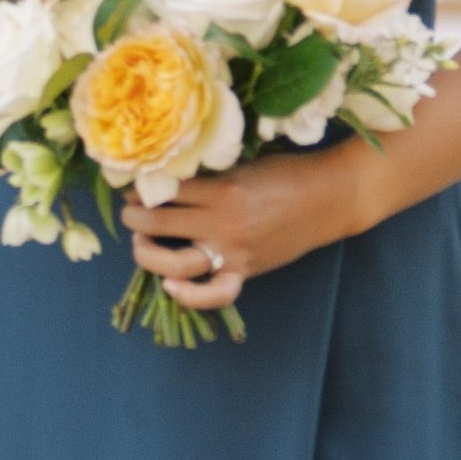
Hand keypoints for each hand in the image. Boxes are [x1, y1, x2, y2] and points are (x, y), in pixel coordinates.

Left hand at [120, 148, 367, 315]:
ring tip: (140, 240)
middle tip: (130, 211)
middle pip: (159, 222)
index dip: (141, 188)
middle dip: (134, 216)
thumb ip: (209, 174)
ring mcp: (233, 250)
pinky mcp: (246, 270)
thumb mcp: (244, 163)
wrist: (330, 197)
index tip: (134, 185)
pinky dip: (189, 296)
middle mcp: (222, 221)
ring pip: (174, 261)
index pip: (164, 190)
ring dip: (146, 252)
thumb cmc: (286, 173)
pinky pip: (214, 294)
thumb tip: (167, 179)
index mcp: (221, 187)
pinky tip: (170, 285)